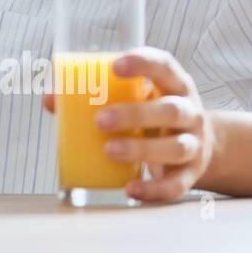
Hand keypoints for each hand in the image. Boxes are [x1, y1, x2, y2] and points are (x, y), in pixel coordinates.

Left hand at [42, 46, 214, 202]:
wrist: (200, 146)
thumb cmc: (156, 115)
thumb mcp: (135, 98)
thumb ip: (97, 95)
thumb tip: (51, 100)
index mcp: (174, 84)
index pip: (164, 66)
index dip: (143, 63)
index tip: (115, 66)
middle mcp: (189, 112)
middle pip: (170, 110)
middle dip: (134, 114)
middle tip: (100, 120)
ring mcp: (194, 144)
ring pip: (175, 147)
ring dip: (141, 149)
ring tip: (109, 150)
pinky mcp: (191, 174)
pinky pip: (176, 185)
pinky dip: (153, 189)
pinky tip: (130, 189)